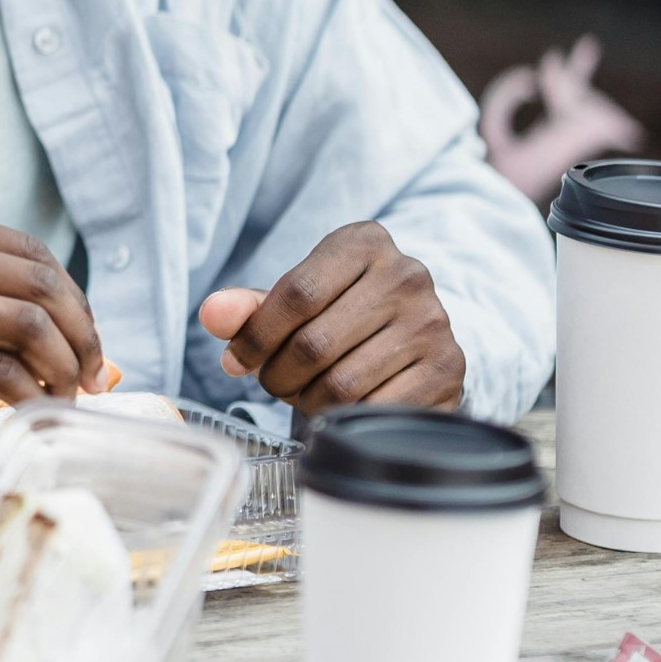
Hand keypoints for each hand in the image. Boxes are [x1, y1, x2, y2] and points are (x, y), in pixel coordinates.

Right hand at [0, 200, 109, 430]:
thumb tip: (54, 324)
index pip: (28, 248)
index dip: (73, 297)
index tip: (87, 339)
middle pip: (39, 281)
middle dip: (83, 334)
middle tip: (93, 375)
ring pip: (28, 324)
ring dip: (64, 368)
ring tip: (67, 397)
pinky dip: (30, 396)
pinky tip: (33, 411)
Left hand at [199, 224, 465, 413]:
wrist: (413, 337)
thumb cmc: (342, 314)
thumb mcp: (297, 299)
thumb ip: (250, 307)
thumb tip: (211, 314)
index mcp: (364, 242)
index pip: (296, 294)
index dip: (255, 337)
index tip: (235, 361)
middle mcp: (407, 275)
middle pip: (314, 344)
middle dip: (278, 376)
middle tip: (273, 383)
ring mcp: (433, 323)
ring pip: (342, 384)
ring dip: (307, 402)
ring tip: (305, 394)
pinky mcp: (449, 370)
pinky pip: (376, 410)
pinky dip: (346, 419)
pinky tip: (340, 409)